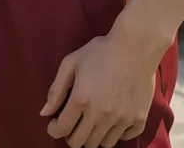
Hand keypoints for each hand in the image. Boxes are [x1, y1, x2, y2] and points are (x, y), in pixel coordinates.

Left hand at [40, 35, 155, 147]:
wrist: (136, 45)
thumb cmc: (101, 51)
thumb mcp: (72, 62)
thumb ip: (56, 89)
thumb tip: (44, 113)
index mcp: (82, 99)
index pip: (62, 130)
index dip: (54, 130)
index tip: (55, 124)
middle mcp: (101, 114)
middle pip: (81, 143)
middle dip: (72, 136)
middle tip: (74, 124)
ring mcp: (121, 119)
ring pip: (102, 144)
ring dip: (94, 136)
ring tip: (93, 123)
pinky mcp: (138, 119)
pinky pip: (124, 138)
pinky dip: (116, 133)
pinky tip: (113, 121)